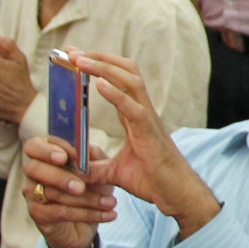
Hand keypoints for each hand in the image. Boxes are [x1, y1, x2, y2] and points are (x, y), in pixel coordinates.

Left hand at [22, 50, 221, 247]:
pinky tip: (99, 85)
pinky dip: (116, 94)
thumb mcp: (115, 172)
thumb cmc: (152, 181)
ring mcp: (148, 120)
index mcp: (135, 116)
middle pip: (125, 70)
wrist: (176, 196)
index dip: (98, 64)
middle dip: (98, 57)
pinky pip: (133, 108)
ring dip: (104, 67)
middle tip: (72, 51)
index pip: (118, 80)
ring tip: (81, 60)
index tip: (74, 56)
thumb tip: (74, 169)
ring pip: (130, 81)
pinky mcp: (150, 134)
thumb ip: (96, 167)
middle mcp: (143, 111)